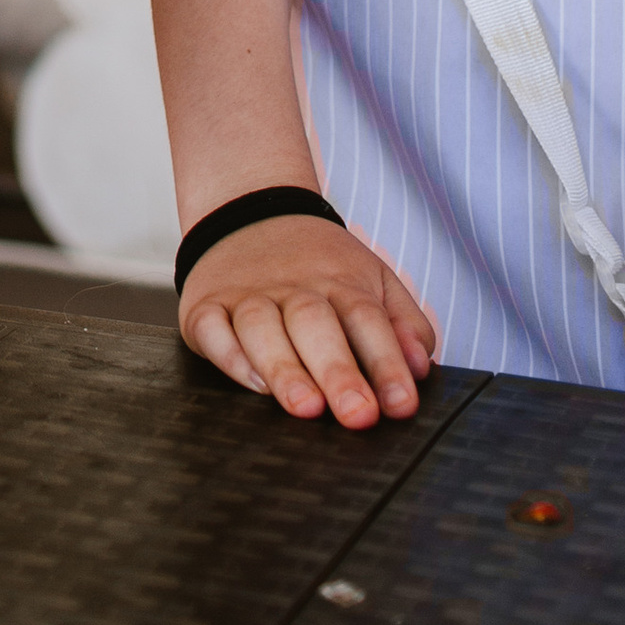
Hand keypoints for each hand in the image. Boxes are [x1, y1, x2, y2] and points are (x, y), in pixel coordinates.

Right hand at [179, 216, 435, 427]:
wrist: (250, 210)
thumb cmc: (320, 264)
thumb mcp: (374, 279)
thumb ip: (405, 323)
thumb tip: (420, 367)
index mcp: (340, 281)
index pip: (367, 320)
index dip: (386, 363)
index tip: (402, 405)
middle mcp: (292, 287)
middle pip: (315, 324)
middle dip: (337, 371)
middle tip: (357, 415)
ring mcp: (246, 295)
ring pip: (261, 326)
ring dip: (284, 368)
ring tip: (306, 408)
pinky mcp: (204, 306)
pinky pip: (211, 328)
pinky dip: (228, 355)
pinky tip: (252, 382)